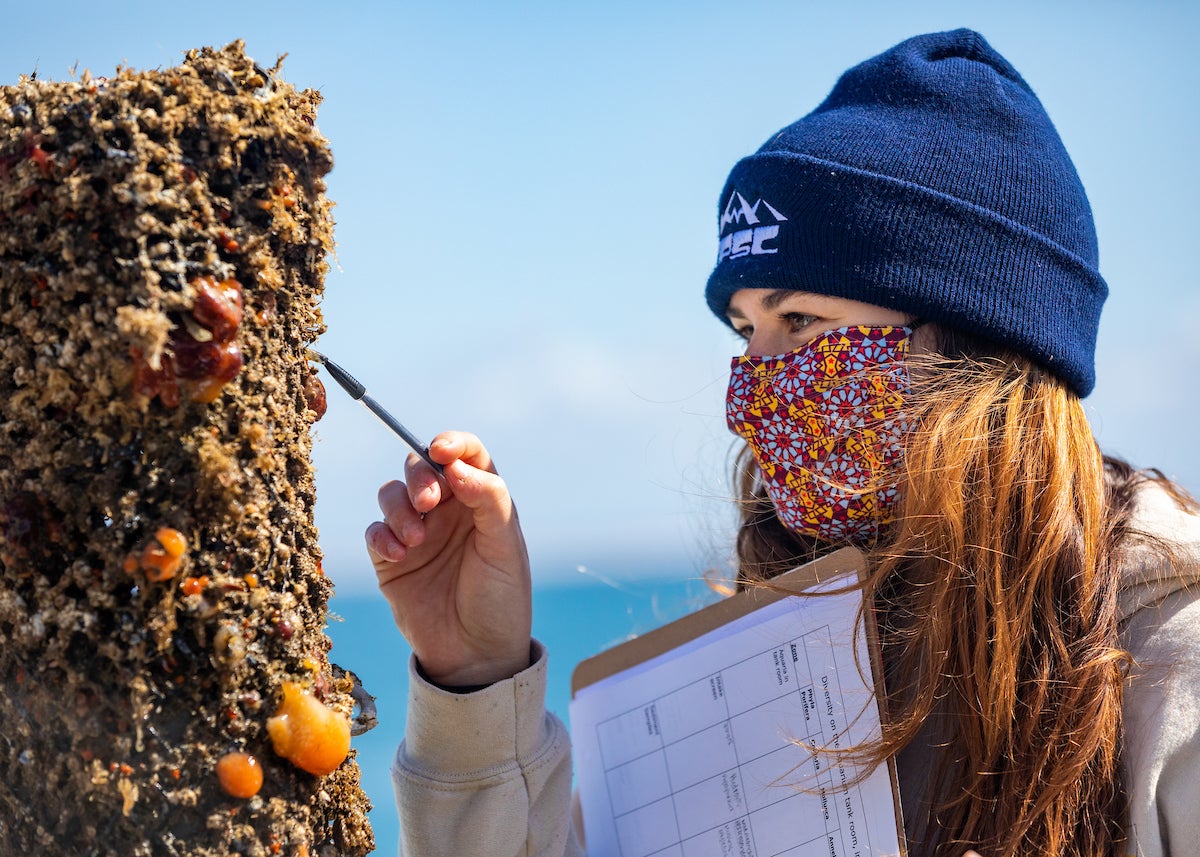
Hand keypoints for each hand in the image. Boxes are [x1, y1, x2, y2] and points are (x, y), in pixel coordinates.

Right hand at [365, 431, 531, 687]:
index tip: (442, 451)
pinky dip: (382, 535)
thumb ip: (488, 499)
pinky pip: (375, 531)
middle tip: (428, 504)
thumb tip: (456, 466)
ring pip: (392, 494)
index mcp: (481, 500)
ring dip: (398, 508)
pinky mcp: (391, 560)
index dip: (452, 443)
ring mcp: (418, 533)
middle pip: (421, 467)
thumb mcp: (505, 547)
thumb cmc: (500, 599)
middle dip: (419, 477)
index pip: (466, 454)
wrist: (476, 655)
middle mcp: (448, 511)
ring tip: (416, 541)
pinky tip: (399, 555)